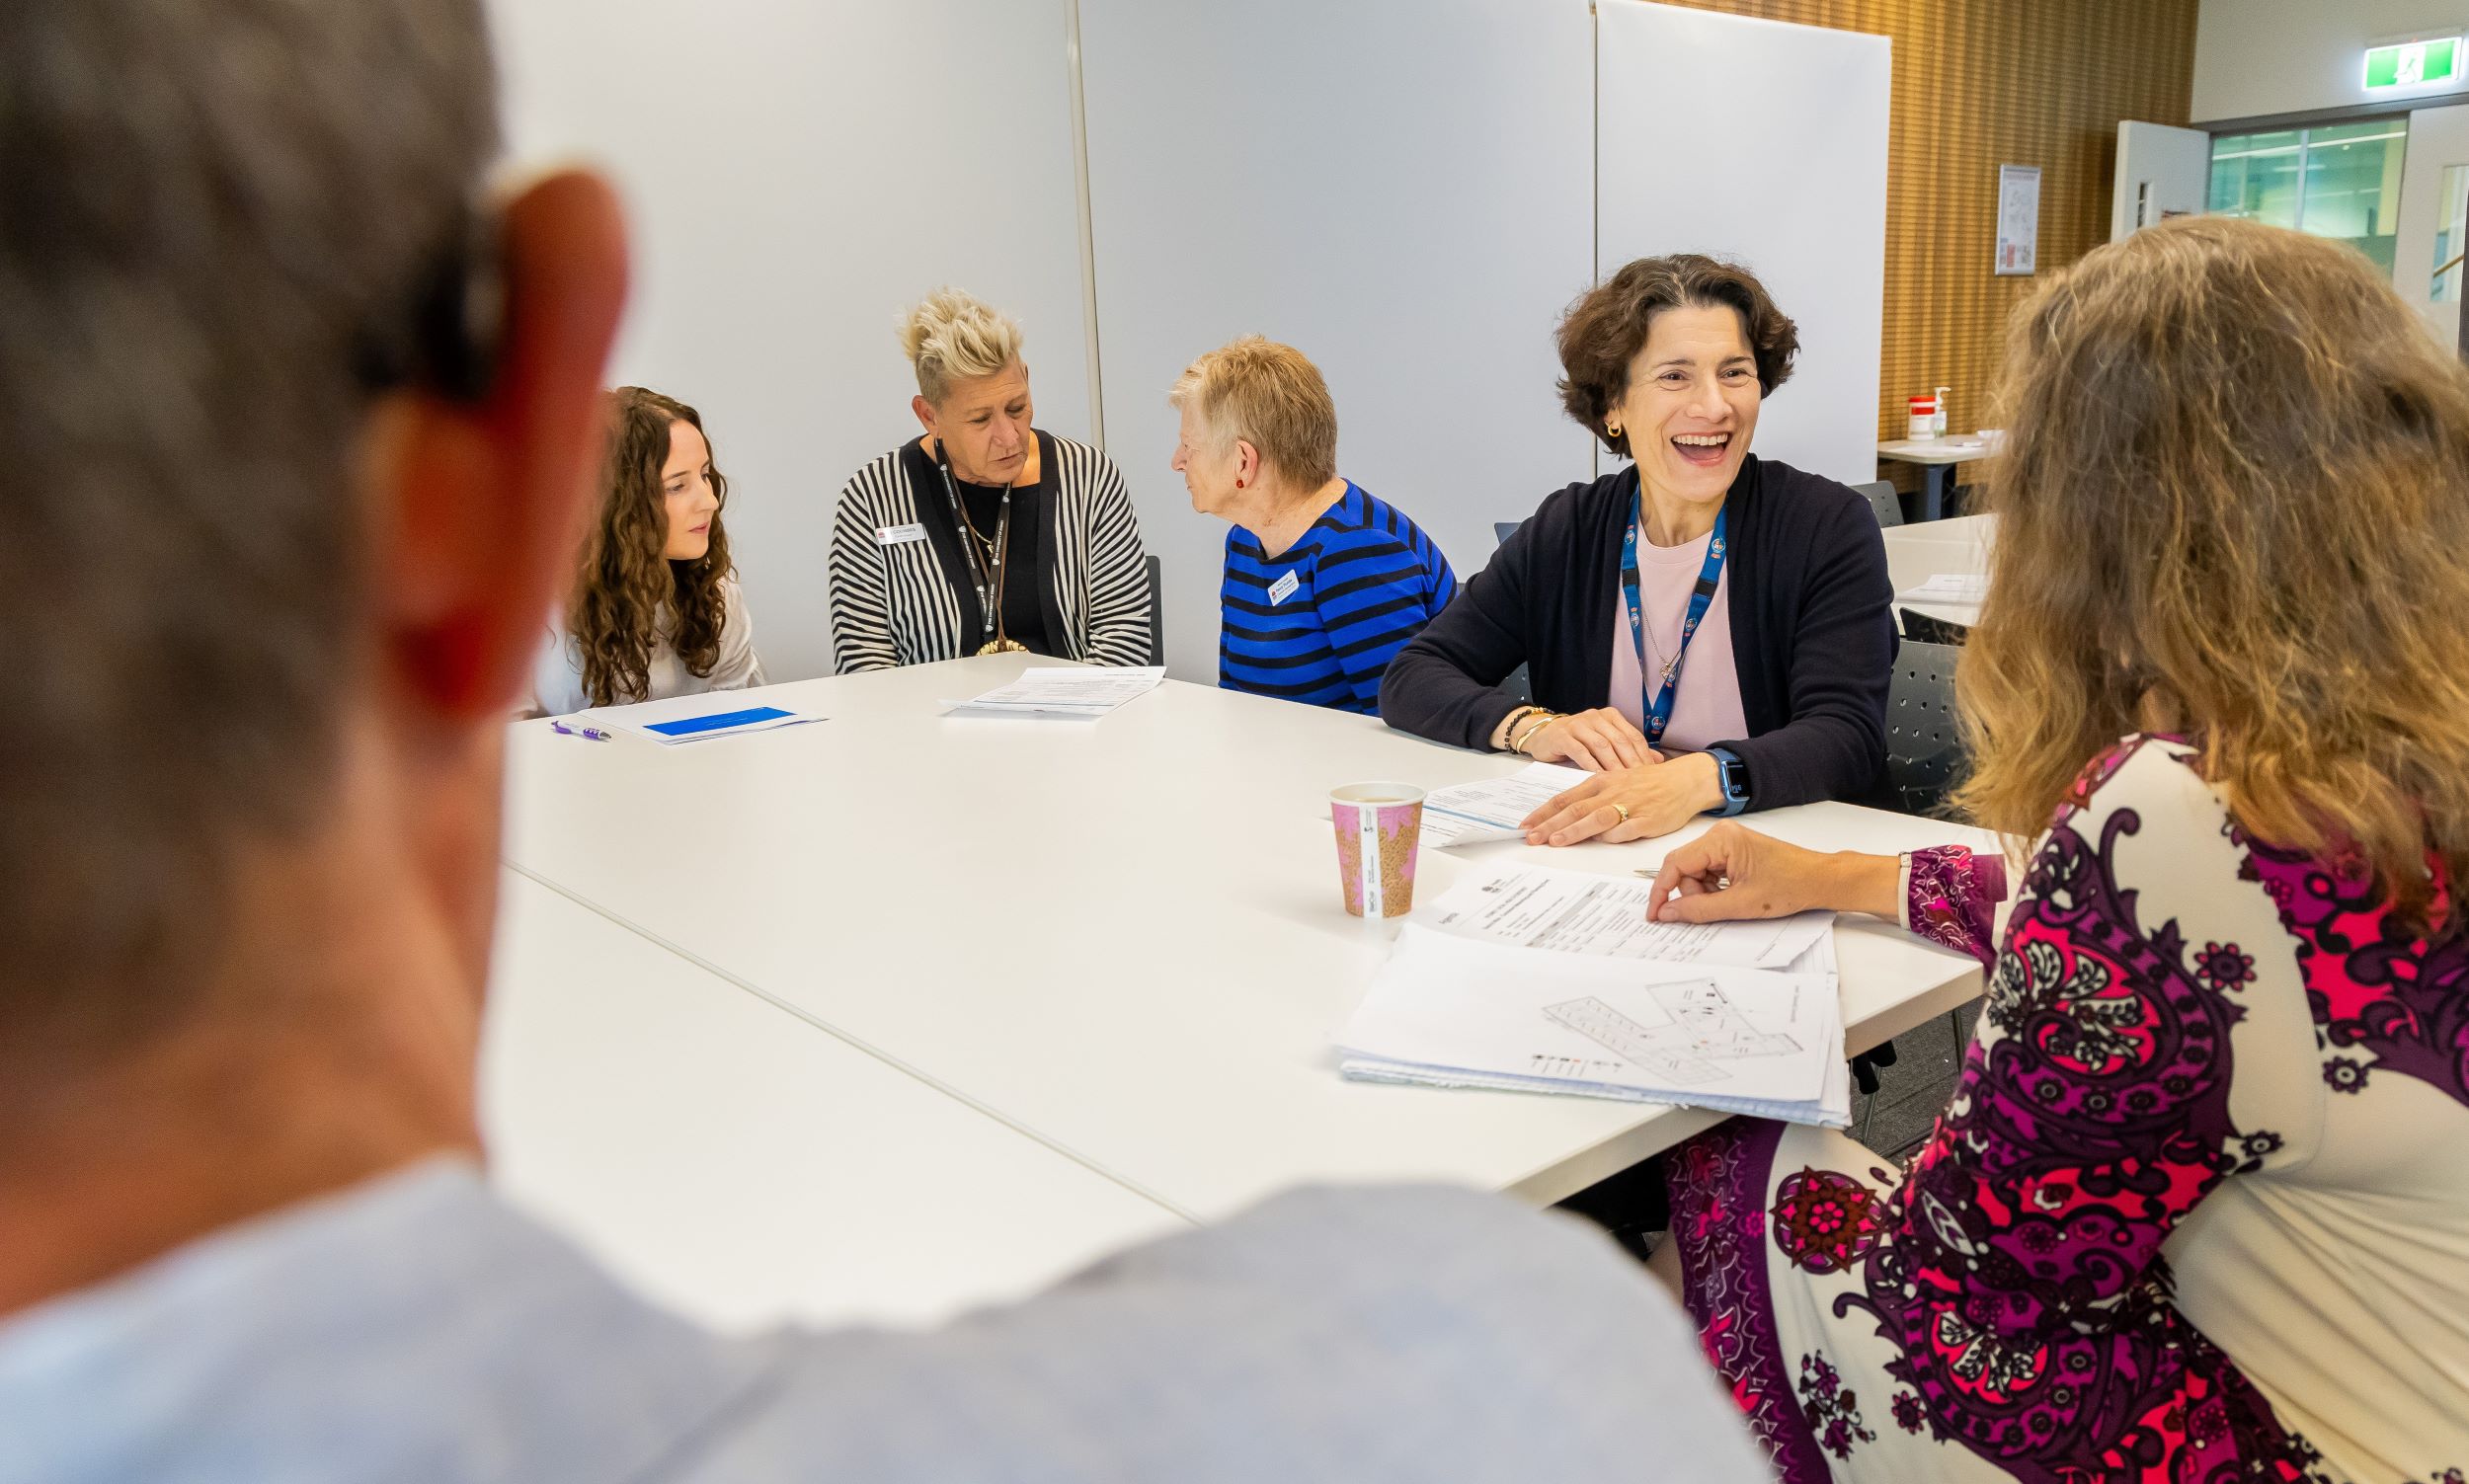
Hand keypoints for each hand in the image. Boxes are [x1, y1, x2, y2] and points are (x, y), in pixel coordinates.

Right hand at [1517, 707, 1654, 770]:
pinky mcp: (1562, 736)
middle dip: (1631, 762)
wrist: (1544, 736)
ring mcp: (1578, 724)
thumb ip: (1629, 749)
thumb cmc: (1578, 742)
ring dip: (1613, 765)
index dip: (1644, 755)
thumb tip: (1659, 760)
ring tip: (1622, 783)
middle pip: (1619, 740)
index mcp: (1610, 716)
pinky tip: (1598, 778)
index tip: (1653, 774)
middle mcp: (1596, 716)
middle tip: (1641, 782)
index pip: (1632, 736)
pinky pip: (1580, 751)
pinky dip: (1591, 765)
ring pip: (1601, 745)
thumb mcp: (1605, 743)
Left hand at [1521, 753, 1722, 845]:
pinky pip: (1626, 829)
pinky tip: (1599, 842)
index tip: (1525, 825)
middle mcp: (1612, 792)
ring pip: (1596, 817)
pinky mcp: (1648, 820)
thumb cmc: (1648, 783)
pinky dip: (1611, 836)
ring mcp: (1630, 805)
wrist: (1684, 781)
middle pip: (1575, 809)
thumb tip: (1566, 818)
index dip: (1543, 813)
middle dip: (1550, 824)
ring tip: (1555, 841)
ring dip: (1574, 830)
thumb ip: (1592, 798)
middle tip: (1531, 838)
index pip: (1565, 798)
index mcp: (1601, 782)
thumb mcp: (1615, 782)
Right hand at [1644, 823, 1901, 922]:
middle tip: (1712, 910)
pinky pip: (1709, 870)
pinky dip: (1714, 887)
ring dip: (1704, 892)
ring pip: (1695, 871)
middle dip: (1691, 893)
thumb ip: (1698, 909)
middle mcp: (1720, 834)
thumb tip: (1668, 913)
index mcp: (1720, 840)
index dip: (1662, 892)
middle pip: (1684, 868)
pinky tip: (1733, 895)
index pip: (1675, 864)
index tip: (1655, 914)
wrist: (1820, 879)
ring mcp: (1727, 840)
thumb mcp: (1739, 904)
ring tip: (1730, 902)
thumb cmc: (1790, 885)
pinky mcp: (1733, 849)